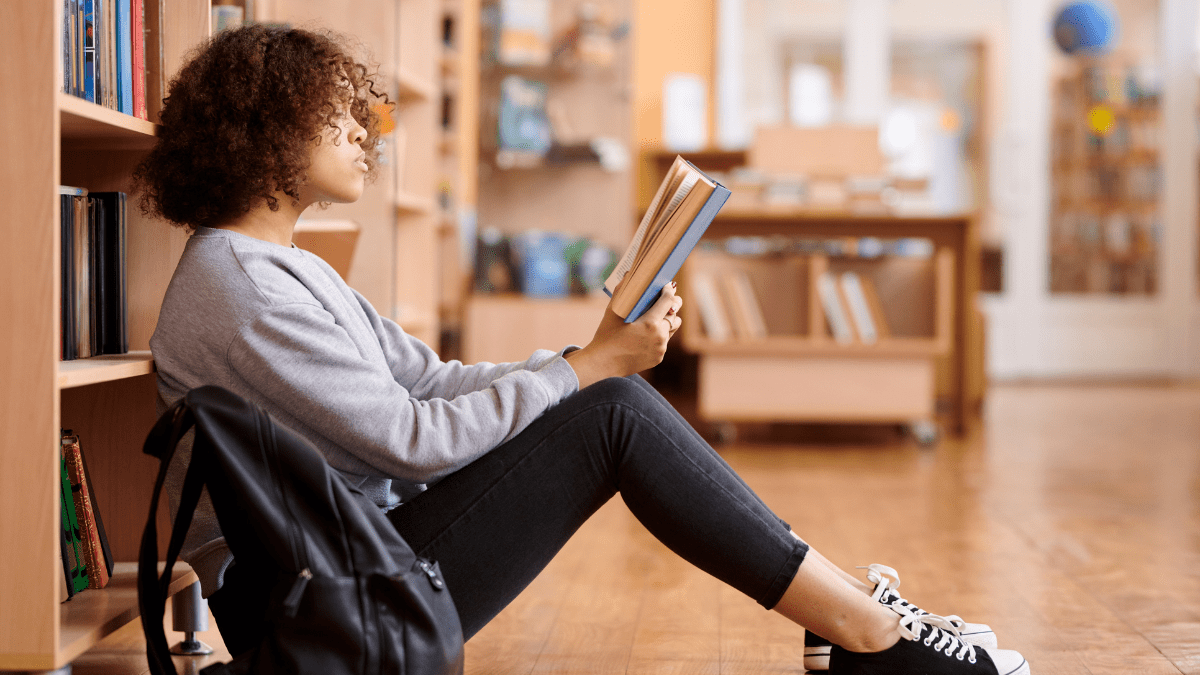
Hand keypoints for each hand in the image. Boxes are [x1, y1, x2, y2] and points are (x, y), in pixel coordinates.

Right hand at [564, 282, 683, 388]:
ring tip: (657, 317)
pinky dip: (659, 336)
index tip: (667, 286)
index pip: (668, 300)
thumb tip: (630, 274)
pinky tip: (647, 334)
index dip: (669, 291)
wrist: (602, 363)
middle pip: (675, 314)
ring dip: (667, 321)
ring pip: (672, 329)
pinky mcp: (658, 357)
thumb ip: (623, 290)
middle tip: (665, 300)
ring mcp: (660, 348)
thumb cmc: (606, 335)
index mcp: (651, 323)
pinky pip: (664, 342)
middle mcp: (659, 336)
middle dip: (671, 305)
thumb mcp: (613, 310)